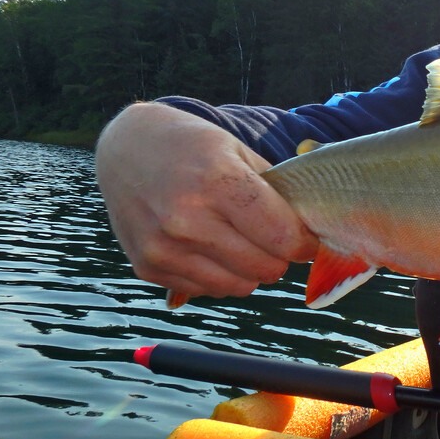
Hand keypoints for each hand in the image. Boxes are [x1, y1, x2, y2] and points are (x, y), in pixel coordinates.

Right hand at [95, 102, 318, 298]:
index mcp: (217, 182)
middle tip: (275, 241)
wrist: (128, 148)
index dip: (304, 243)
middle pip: (266, 268)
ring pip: (239, 286)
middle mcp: (186, 219)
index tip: (307, 240)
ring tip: (244, 244)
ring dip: (251, 271)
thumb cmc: (195, 148)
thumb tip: (311, 232)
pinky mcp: (147, 267)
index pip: (283, 238)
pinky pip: (207, 290)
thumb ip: (277, 193)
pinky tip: (211, 248)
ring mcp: (163, 247)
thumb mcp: (241, 152)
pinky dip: (219, 276)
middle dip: (280, 258)